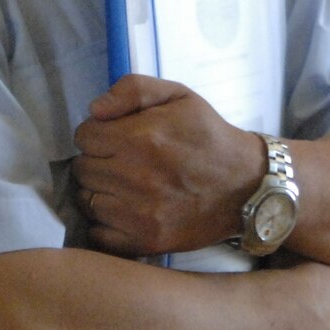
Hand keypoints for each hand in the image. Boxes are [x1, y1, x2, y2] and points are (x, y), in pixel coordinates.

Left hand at [74, 75, 263, 255]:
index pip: (84, 136)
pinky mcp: (144, 240)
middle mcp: (135, 176)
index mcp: (140, 137)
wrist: (247, 185)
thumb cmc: (209, 136)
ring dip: (101, 191)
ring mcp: (139, 212)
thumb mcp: (179, 95)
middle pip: (82, 168)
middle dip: (99, 161)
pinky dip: (105, 222)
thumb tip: (94, 110)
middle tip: (124, 161)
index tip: (117, 137)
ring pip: (87, 200)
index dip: (98, 133)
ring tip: (126, 184)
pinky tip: (125, 209)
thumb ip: (133, 89)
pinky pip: (98, 233)